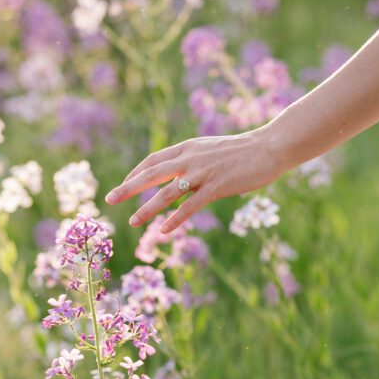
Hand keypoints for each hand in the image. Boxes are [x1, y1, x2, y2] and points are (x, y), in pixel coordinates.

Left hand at [104, 124, 284, 233]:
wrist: (269, 147)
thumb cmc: (244, 151)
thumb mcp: (212, 150)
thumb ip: (195, 160)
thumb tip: (182, 175)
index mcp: (188, 147)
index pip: (153, 160)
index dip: (135, 173)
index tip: (123, 185)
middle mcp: (190, 158)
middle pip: (151, 174)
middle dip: (128, 188)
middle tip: (109, 199)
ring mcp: (202, 173)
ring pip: (167, 193)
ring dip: (147, 208)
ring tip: (132, 222)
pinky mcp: (216, 187)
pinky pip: (190, 206)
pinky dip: (175, 219)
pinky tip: (163, 231)